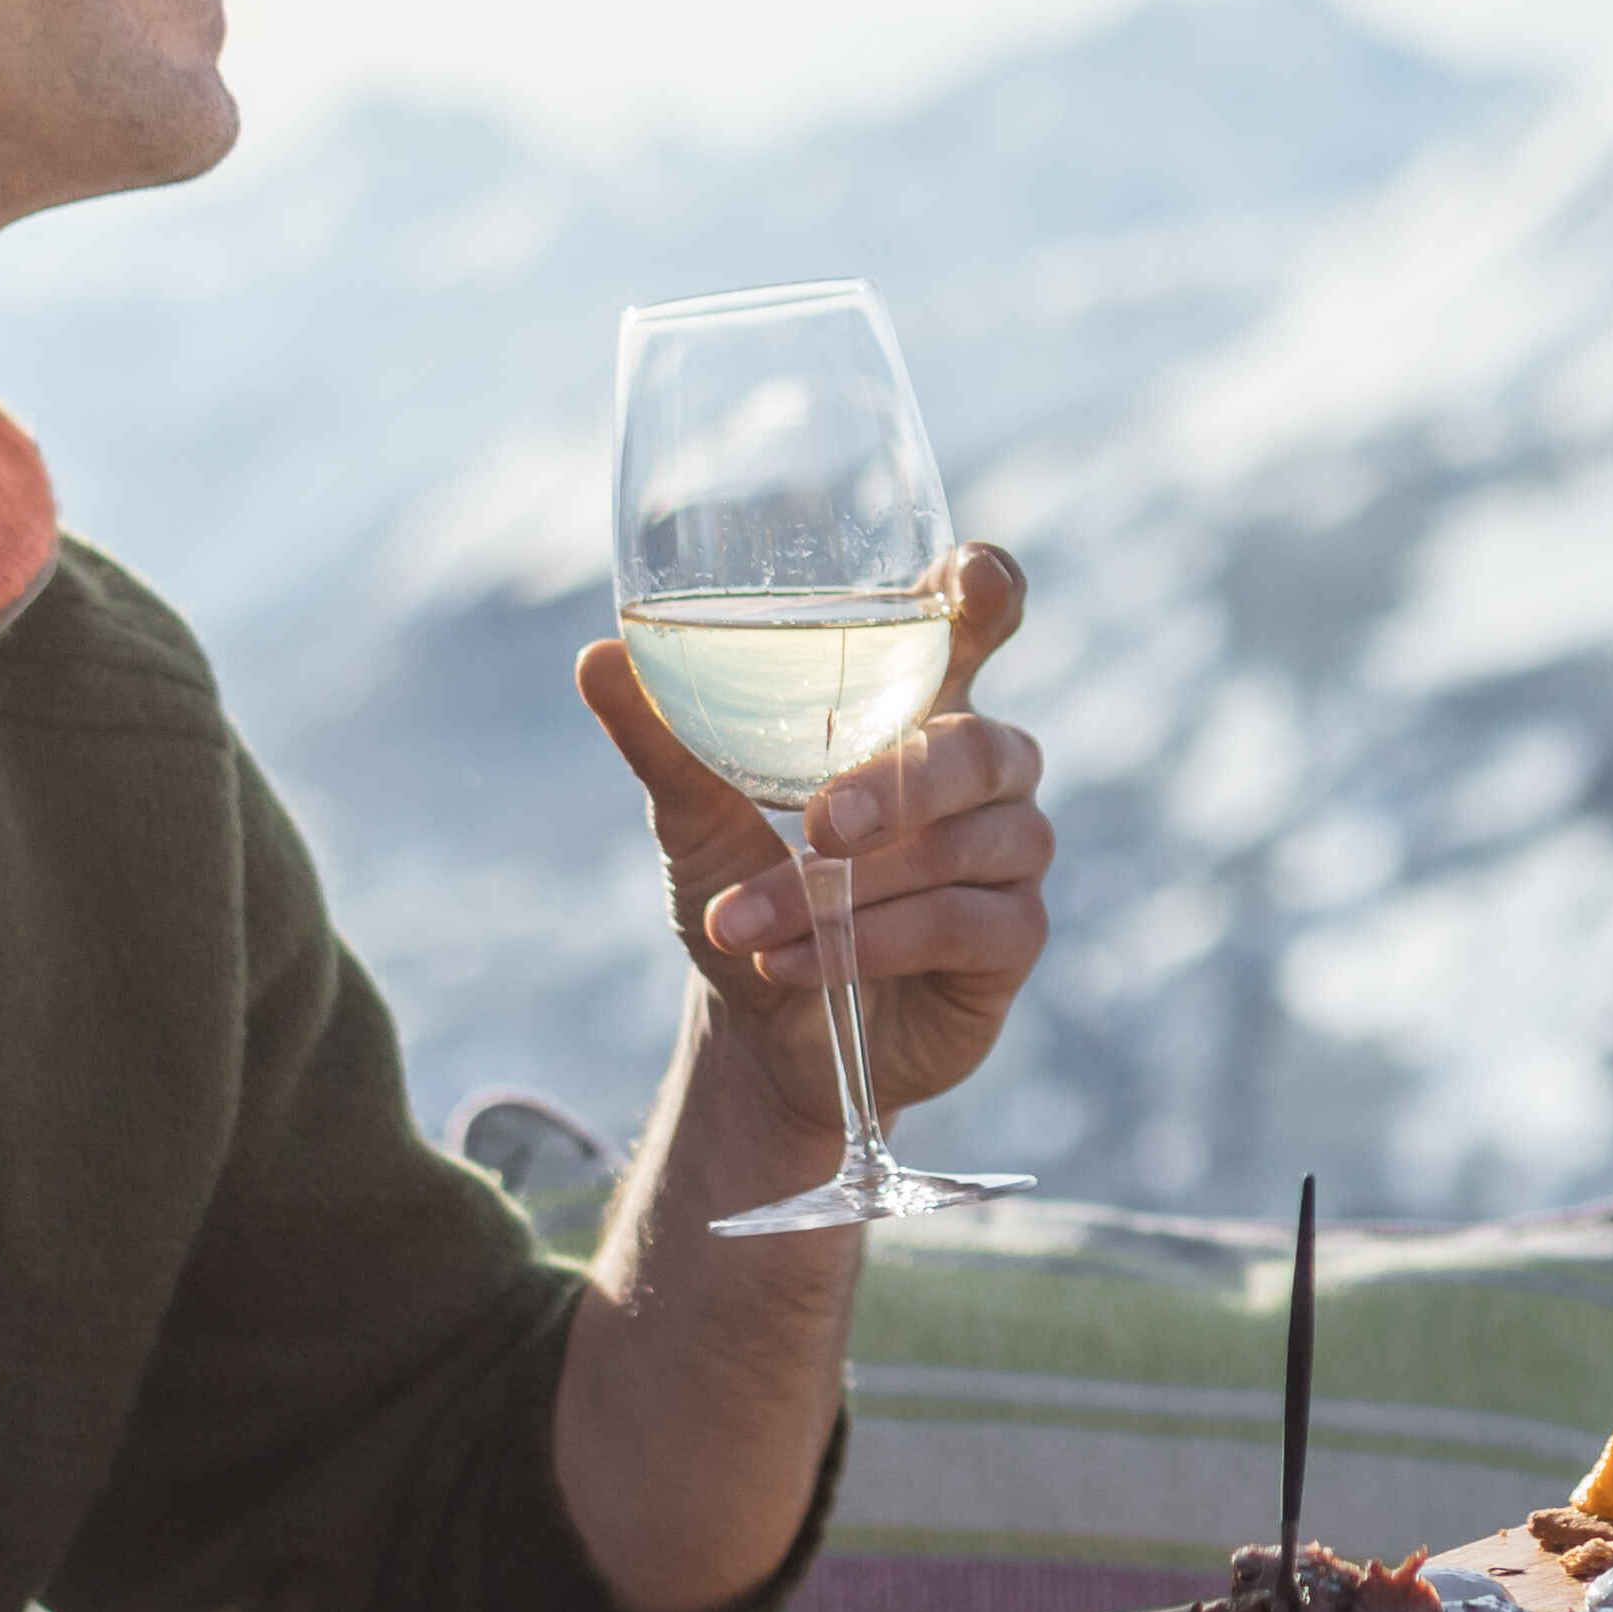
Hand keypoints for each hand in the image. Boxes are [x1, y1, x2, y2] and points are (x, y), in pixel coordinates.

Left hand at [579, 542, 1055, 1147]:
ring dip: (848, 892)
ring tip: (746, 926)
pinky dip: (870, 944)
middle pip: (983, 747)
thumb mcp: (695, 816)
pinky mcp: (1015, 937)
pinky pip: (964, 925)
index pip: (979, 623)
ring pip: (964, 846)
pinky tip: (792, 964)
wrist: (757, 1031)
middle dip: (900, 786)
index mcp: (918, 707)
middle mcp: (982, 769)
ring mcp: (1009, 851)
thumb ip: (663, 738)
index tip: (971, 580)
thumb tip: (597, 658)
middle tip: (819, 825)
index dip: (988, 591)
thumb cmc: (746, 891)